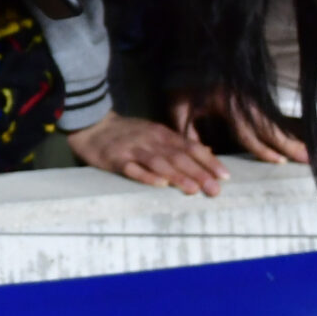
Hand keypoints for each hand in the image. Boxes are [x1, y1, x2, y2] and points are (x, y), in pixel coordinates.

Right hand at [66, 111, 228, 196]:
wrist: (92, 125)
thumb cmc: (128, 133)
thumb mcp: (155, 133)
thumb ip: (179, 144)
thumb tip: (208, 151)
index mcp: (162, 134)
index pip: (190, 147)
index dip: (208, 161)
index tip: (225, 176)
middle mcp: (151, 140)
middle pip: (178, 157)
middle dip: (199, 173)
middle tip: (215, 190)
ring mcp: (133, 149)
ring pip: (159, 163)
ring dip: (177, 176)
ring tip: (193, 190)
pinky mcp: (115, 159)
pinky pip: (132, 168)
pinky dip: (146, 176)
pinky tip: (159, 184)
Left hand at [171, 87, 307, 165]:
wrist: (192, 55)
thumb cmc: (182, 81)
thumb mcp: (178, 106)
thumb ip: (188, 132)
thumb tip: (207, 154)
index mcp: (226, 104)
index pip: (248, 132)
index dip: (264, 149)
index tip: (280, 162)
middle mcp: (244, 100)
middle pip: (270, 126)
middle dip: (290, 144)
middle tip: (309, 158)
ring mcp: (250, 95)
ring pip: (274, 120)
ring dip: (290, 136)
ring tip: (308, 151)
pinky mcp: (253, 92)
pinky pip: (270, 114)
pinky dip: (282, 127)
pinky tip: (292, 139)